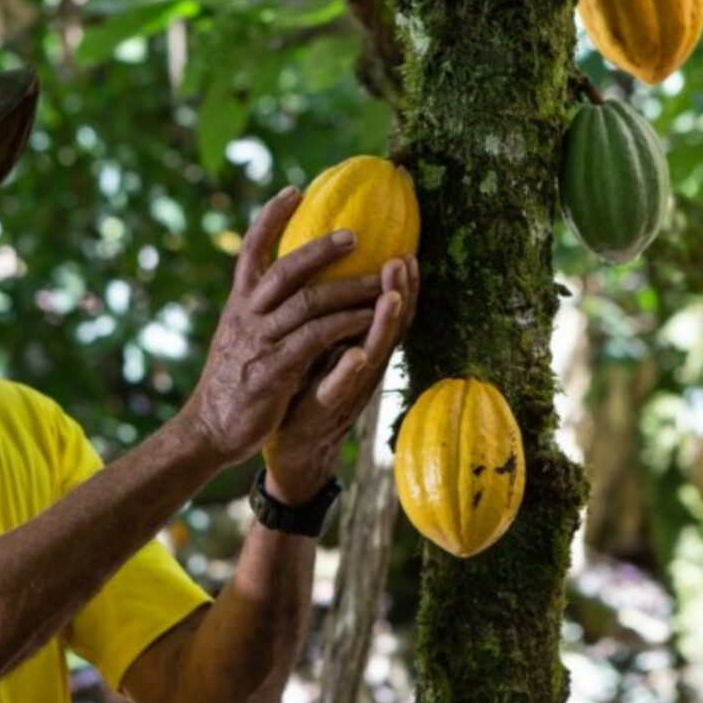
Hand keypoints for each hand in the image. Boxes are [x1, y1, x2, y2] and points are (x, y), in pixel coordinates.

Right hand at [181, 187, 388, 467]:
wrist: (210, 430)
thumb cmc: (234, 383)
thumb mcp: (240, 336)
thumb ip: (260, 309)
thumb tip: (287, 282)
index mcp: (239, 304)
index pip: (250, 250)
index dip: (270, 217)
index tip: (294, 190)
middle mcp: (247, 317)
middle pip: (285, 269)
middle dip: (321, 248)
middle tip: (355, 233)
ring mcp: (260, 342)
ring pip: (308, 303)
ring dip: (348, 287)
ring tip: (381, 277)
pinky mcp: (274, 370)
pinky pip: (315, 339)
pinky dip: (344, 325)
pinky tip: (369, 319)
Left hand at [261, 253, 419, 504]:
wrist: (293, 450)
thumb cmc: (306, 392)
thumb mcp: (324, 350)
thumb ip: (335, 319)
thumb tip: (336, 274)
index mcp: (358, 347)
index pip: (386, 310)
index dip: (401, 284)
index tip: (408, 251)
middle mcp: (361, 367)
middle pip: (389, 326)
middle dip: (400, 292)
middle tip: (405, 259)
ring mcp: (345, 389)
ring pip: (372, 353)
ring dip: (383, 325)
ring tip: (393, 296)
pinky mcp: (322, 409)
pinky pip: (337, 388)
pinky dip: (348, 372)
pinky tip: (357, 354)